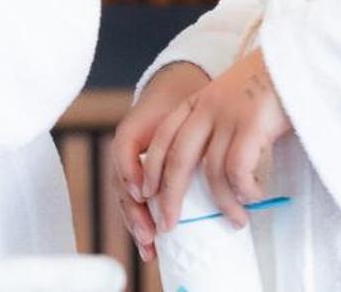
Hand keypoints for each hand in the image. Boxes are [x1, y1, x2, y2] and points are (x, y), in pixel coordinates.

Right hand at [111, 61, 210, 259]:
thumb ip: (192, 126)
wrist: (172, 95)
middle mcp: (126, 151)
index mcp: (133, 130)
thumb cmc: (179, 106)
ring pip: (126, 199)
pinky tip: (150, 246)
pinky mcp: (140, 180)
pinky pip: (136, 205)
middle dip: (134, 211)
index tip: (143, 194)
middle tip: (149, 233)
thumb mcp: (185, 109)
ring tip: (149, 245)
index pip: (124, 151)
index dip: (131, 173)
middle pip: (122, 183)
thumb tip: (218, 159)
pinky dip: (142, 225)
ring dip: (136, 223)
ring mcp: (130, 167)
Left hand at [141, 48, 289, 235]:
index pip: (163, 138)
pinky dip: (243, 190)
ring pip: (210, 170)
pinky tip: (254, 196)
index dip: (151, 170)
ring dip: (221, 203)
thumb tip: (212, 172)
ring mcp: (229, 114)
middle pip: (176, 159)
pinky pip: (237, 169)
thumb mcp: (233, 100)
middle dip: (169, 197)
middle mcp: (207, 106)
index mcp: (198, 102)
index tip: (146, 197)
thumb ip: (218, 126)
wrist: (299, 56)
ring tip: (235, 220)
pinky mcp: (252, 122)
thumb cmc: (272, 86)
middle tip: (168, 226)